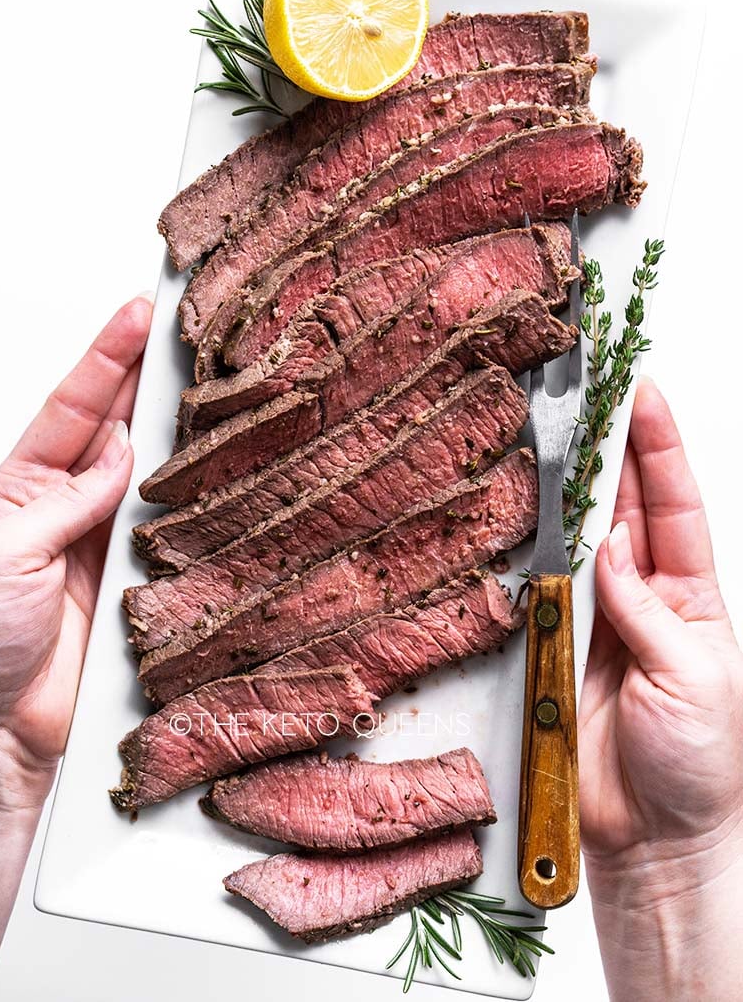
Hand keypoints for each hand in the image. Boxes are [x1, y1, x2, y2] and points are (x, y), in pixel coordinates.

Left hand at [0, 296, 151, 793]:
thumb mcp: (6, 550)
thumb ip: (68, 501)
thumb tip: (119, 458)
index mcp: (16, 488)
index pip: (69, 408)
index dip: (104, 359)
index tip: (136, 316)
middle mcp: (61, 509)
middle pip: (111, 430)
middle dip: (144, 379)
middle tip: (182, 335)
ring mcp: (98, 545)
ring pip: (145, 477)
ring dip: (171, 437)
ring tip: (201, 391)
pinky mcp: (128, 584)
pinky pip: (163, 532)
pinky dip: (184, 505)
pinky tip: (200, 476)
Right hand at [579, 377, 742, 998]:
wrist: (653, 836)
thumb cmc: (697, 763)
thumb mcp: (693, 678)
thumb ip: (646, 611)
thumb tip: (608, 550)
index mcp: (693, 597)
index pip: (676, 505)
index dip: (659, 447)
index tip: (642, 392)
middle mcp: (645, 597)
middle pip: (626, 507)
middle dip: (613, 448)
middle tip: (594, 393)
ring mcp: (597, 620)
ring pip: (579, 542)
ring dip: (571, 494)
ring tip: (560, 440)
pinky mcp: (557, 649)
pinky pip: (542, 594)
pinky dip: (535, 559)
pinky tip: (531, 523)